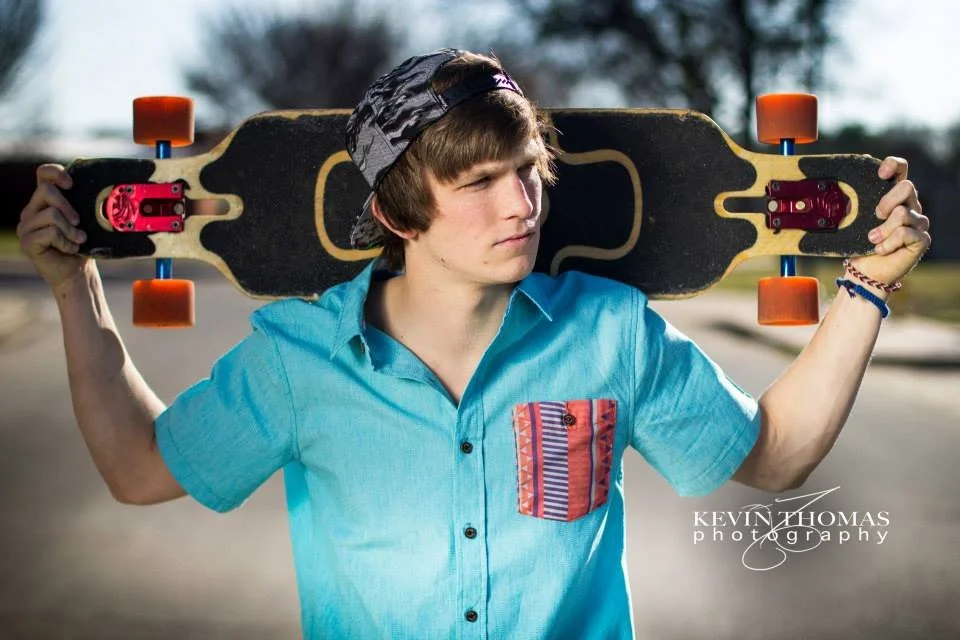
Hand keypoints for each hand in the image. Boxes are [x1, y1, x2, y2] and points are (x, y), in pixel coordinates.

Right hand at [16, 164, 91, 291]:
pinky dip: (66, 242)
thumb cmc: (83, 245)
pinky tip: (70, 249)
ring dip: (71, 229)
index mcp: (45, 201)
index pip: (43, 174)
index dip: (56, 172)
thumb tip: (103, 189)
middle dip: (68, 206)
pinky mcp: (26, 241)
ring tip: (78, 240)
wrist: (77, 273)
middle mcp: (31, 210)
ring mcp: (26, 226)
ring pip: (51, 214)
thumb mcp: (87, 220)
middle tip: (79, 223)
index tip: (72, 184)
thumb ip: (84, 204)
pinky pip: (49, 233)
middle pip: (46, 191)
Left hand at [847, 157, 930, 289]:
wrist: (864, 271)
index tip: (880, 174)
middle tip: (875, 215)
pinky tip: (881, 249)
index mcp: (893, 195)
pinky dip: (888, 243)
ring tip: (873, 239)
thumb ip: (849, 203)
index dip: (894, 166)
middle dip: (887, 200)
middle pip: (907, 187)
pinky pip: (905, 233)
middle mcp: (909, 205)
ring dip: (882, 230)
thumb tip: (832, 186)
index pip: (901, 170)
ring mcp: (918, 222)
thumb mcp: (850, 220)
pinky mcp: (921, 239)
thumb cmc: (858, 243)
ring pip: (903, 213)